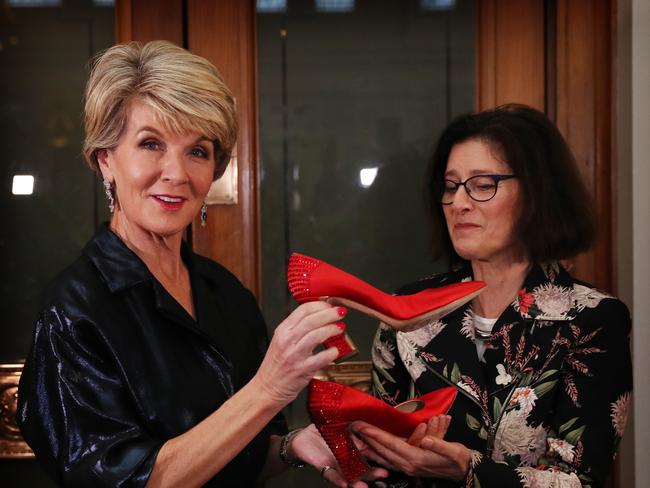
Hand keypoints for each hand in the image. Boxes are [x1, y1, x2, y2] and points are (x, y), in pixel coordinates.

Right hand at [254, 302, 342, 404]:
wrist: (266, 388)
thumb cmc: (276, 366)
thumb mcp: (281, 341)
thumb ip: (297, 329)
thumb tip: (318, 317)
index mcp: (282, 330)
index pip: (303, 310)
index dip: (320, 305)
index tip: (330, 305)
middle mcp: (287, 340)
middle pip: (312, 320)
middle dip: (329, 314)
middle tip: (340, 312)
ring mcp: (294, 355)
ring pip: (317, 335)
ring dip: (332, 329)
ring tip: (340, 328)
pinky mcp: (302, 370)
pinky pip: (321, 358)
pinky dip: (332, 353)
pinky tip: (335, 351)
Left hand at [289, 424, 388, 487]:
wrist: (302, 438)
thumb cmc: (324, 430)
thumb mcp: (342, 423)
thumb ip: (355, 422)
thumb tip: (368, 414)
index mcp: (355, 446)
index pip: (372, 452)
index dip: (382, 456)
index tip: (393, 458)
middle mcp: (349, 458)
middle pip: (363, 467)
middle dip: (373, 472)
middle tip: (384, 473)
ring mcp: (337, 464)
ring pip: (350, 475)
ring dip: (358, 481)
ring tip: (364, 486)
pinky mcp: (324, 466)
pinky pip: (332, 475)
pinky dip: (338, 480)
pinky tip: (345, 485)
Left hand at [350, 418, 470, 481]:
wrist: (464, 471)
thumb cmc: (458, 458)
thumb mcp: (452, 449)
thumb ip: (439, 443)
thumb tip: (426, 438)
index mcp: (416, 458)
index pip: (390, 443)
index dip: (374, 434)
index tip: (361, 425)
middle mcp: (408, 465)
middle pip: (381, 451)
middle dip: (366, 439)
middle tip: (351, 428)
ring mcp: (407, 467)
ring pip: (382, 457)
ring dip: (368, 448)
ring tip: (355, 439)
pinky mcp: (408, 467)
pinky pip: (387, 461)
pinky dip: (377, 454)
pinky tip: (370, 450)